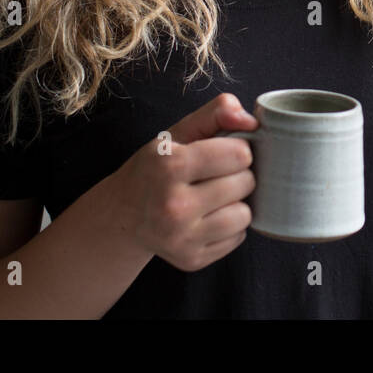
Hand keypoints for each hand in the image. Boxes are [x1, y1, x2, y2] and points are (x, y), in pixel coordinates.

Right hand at [109, 93, 257, 271]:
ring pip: (245, 215)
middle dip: (238, 175)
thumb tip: (251, 120)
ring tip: (215, 197)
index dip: (237, 149)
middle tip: (216, 175)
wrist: (121, 216)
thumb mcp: (177, 133)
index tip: (222, 152)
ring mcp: (181, 238)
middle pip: (245, 183)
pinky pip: (237, 238)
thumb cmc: (156, 168)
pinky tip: (208, 218)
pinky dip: (230, 227)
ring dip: (237, 203)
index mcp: (169, 165)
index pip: (240, 154)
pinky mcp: (190, 260)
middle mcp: (173, 205)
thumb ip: (216, 113)